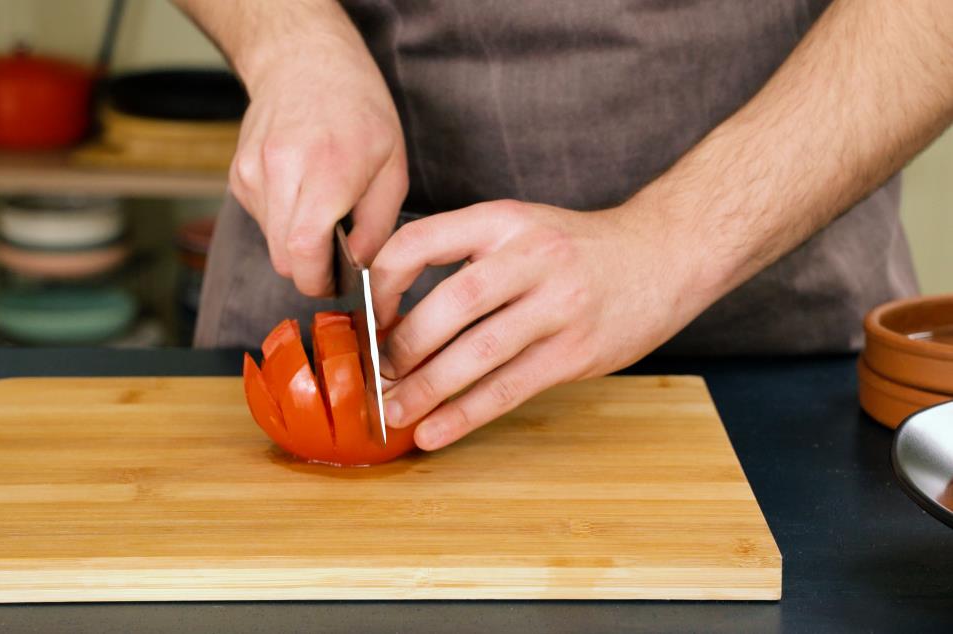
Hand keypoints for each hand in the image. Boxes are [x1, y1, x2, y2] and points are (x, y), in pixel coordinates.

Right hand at [229, 24, 406, 295]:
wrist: (304, 60)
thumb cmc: (358, 109)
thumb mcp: (392, 164)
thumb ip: (378, 224)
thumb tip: (359, 268)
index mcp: (327, 170)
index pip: (304, 251)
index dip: (319, 280)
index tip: (336, 281)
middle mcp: (282, 171)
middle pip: (283, 258)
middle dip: (310, 269)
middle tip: (336, 256)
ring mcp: (253, 172)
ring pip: (270, 243)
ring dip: (296, 242)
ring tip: (321, 207)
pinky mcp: (238, 174)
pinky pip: (262, 220)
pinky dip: (283, 220)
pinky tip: (300, 188)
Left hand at [370, 200, 713, 450]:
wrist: (667, 253)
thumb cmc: (579, 249)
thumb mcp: (521, 228)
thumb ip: (468, 258)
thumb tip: (397, 314)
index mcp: (503, 220)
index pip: (421, 241)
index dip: (382, 282)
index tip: (369, 317)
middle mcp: (531, 257)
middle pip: (452, 303)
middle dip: (405, 344)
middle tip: (377, 374)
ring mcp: (559, 305)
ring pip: (480, 351)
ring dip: (428, 387)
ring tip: (394, 410)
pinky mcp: (577, 351)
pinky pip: (511, 388)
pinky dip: (467, 414)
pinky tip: (436, 430)